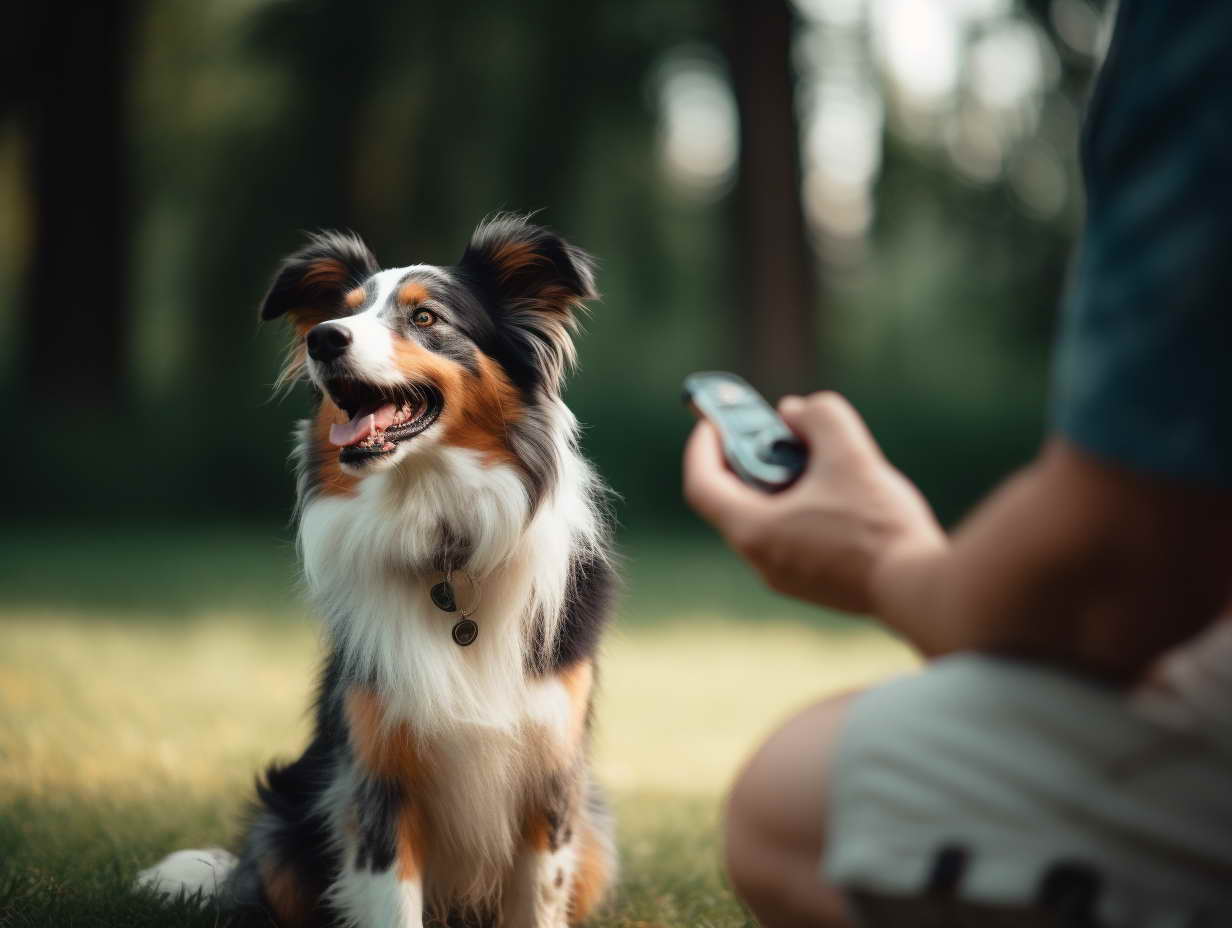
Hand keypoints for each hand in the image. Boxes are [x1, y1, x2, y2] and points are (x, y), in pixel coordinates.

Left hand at [683, 391, 946, 614]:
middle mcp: (761, 561)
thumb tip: (795, 413)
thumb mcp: (850, 452)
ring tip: (814, 456)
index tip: (714, 420)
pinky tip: (837, 492)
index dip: (702, 446)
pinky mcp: (813, 586)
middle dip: (749, 458)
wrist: (921, 589)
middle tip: (772, 430)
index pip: (702, 484)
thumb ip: (819, 417)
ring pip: (765, 519)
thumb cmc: (879, 525)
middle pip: (734, 500)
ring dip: (779, 482)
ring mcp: (786, 578)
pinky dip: (799, 507)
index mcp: (754, 531)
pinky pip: (790, 538)